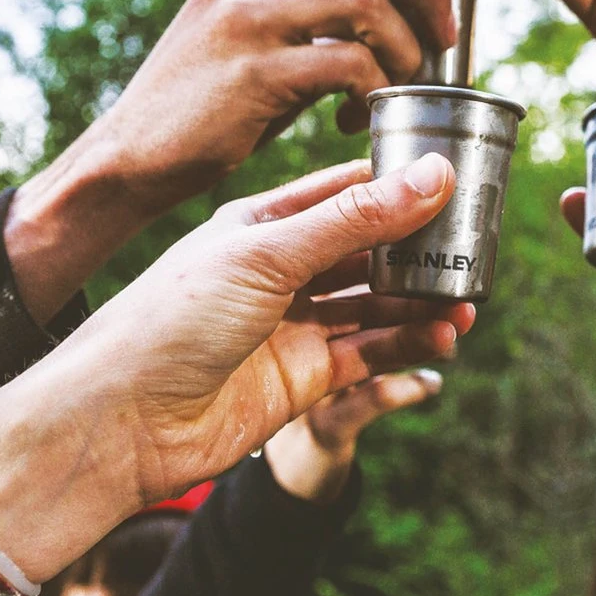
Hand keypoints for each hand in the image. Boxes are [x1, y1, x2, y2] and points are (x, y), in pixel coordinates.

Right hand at [6, 0, 465, 321]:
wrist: (131, 158)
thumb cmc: (208, 106)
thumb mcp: (253, 39)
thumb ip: (307, 14)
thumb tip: (391, 13)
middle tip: (446, 34)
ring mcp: (246, 20)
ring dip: (406, 44)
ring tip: (404, 83)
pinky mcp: (251, 73)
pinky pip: (345, 63)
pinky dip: (374, 89)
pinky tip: (359, 117)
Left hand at [48, 154, 472, 505]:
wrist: (121, 420)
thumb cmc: (174, 316)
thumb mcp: (270, 252)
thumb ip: (357, 219)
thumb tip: (434, 174)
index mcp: (265, 222)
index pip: (347, 191)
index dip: (400, 185)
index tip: (456, 180)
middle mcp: (283, 270)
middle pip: (369, 252)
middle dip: (420, 252)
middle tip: (474, 250)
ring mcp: (294, 324)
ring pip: (375, 306)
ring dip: (420, 303)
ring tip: (468, 303)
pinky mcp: (304, 376)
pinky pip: (368, 353)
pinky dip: (406, 345)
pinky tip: (441, 337)